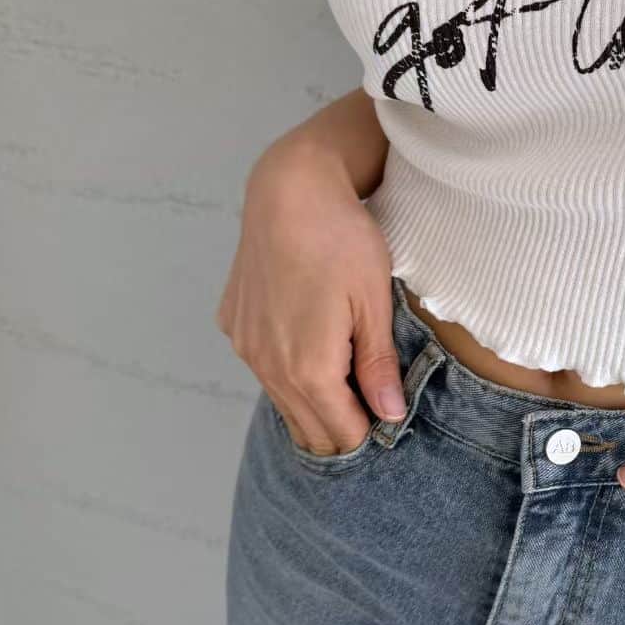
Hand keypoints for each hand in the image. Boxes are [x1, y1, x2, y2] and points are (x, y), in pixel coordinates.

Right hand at [217, 134, 404, 454]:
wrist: (289, 190)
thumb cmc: (341, 240)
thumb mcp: (374, 303)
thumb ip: (378, 365)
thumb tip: (389, 415)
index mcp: (308, 367)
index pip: (340, 432)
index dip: (368, 434)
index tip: (390, 419)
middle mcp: (268, 365)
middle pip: (308, 428)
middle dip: (342, 426)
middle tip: (373, 404)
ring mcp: (246, 345)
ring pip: (283, 400)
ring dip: (315, 402)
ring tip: (348, 377)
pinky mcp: (234, 324)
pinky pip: (264, 368)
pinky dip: (289, 372)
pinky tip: (312, 345)